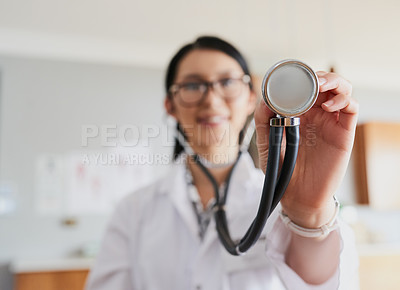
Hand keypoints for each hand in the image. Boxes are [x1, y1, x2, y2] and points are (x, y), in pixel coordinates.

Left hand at [254, 72, 358, 227]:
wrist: (296, 195)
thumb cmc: (281, 169)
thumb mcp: (266, 143)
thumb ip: (263, 121)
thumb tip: (264, 99)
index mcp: (297, 114)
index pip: (304, 87)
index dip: (301, 77)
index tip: (290, 76)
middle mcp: (316, 115)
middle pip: (325, 83)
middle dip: (318, 76)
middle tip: (309, 79)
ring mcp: (330, 122)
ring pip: (342, 90)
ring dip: (334, 81)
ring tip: (321, 86)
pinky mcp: (343, 133)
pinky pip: (351, 109)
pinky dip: (343, 100)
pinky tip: (328, 107)